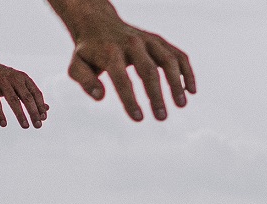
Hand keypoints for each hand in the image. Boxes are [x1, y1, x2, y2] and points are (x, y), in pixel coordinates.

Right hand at [0, 60, 47, 127]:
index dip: (40, 106)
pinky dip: (0, 114)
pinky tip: (4, 124)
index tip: (43, 118)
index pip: (36, 93)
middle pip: (27, 97)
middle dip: (33, 112)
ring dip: (21, 115)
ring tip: (25, 126)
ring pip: (13, 100)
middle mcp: (14, 78)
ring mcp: (1, 82)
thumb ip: (31, 95)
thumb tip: (46, 109)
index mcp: (23, 77)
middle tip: (38, 125)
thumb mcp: (19, 83)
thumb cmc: (3, 78)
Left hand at [66, 12, 194, 120]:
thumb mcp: (76, 64)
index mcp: (110, 52)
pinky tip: (191, 90)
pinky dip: (187, 71)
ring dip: (176, 83)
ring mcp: (148, 40)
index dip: (130, 100)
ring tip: (180, 105)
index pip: (121, 79)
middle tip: (161, 118)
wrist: (98, 22)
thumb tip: (100, 95)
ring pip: (168, 61)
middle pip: (148, 71)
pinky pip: (177, 54)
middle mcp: (132, 43)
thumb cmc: (87, 50)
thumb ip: (84, 80)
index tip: (138, 118)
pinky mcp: (159, 40)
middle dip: (157, 95)